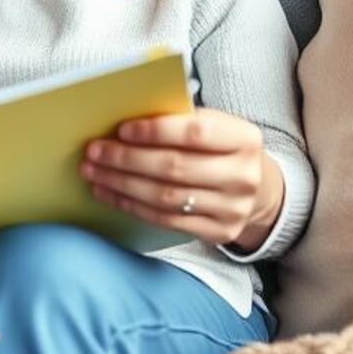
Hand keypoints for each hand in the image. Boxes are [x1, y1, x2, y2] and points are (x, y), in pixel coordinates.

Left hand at [81, 108, 284, 251]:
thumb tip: (124, 124)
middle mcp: (243, 175)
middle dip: (127, 159)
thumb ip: (179, 121)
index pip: (196, 132)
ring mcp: (233, 208)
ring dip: (122, 184)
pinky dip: (132, 206)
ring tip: (94, 172)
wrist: (258, 190)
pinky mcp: (220, 232)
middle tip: (94, 151)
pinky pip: (166, 220)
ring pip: (166, 197)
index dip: (155, 131)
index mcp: (244, 139)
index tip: (121, 129)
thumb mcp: (214, 127)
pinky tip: (111, 194)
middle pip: (175, 167)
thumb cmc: (221, 149)